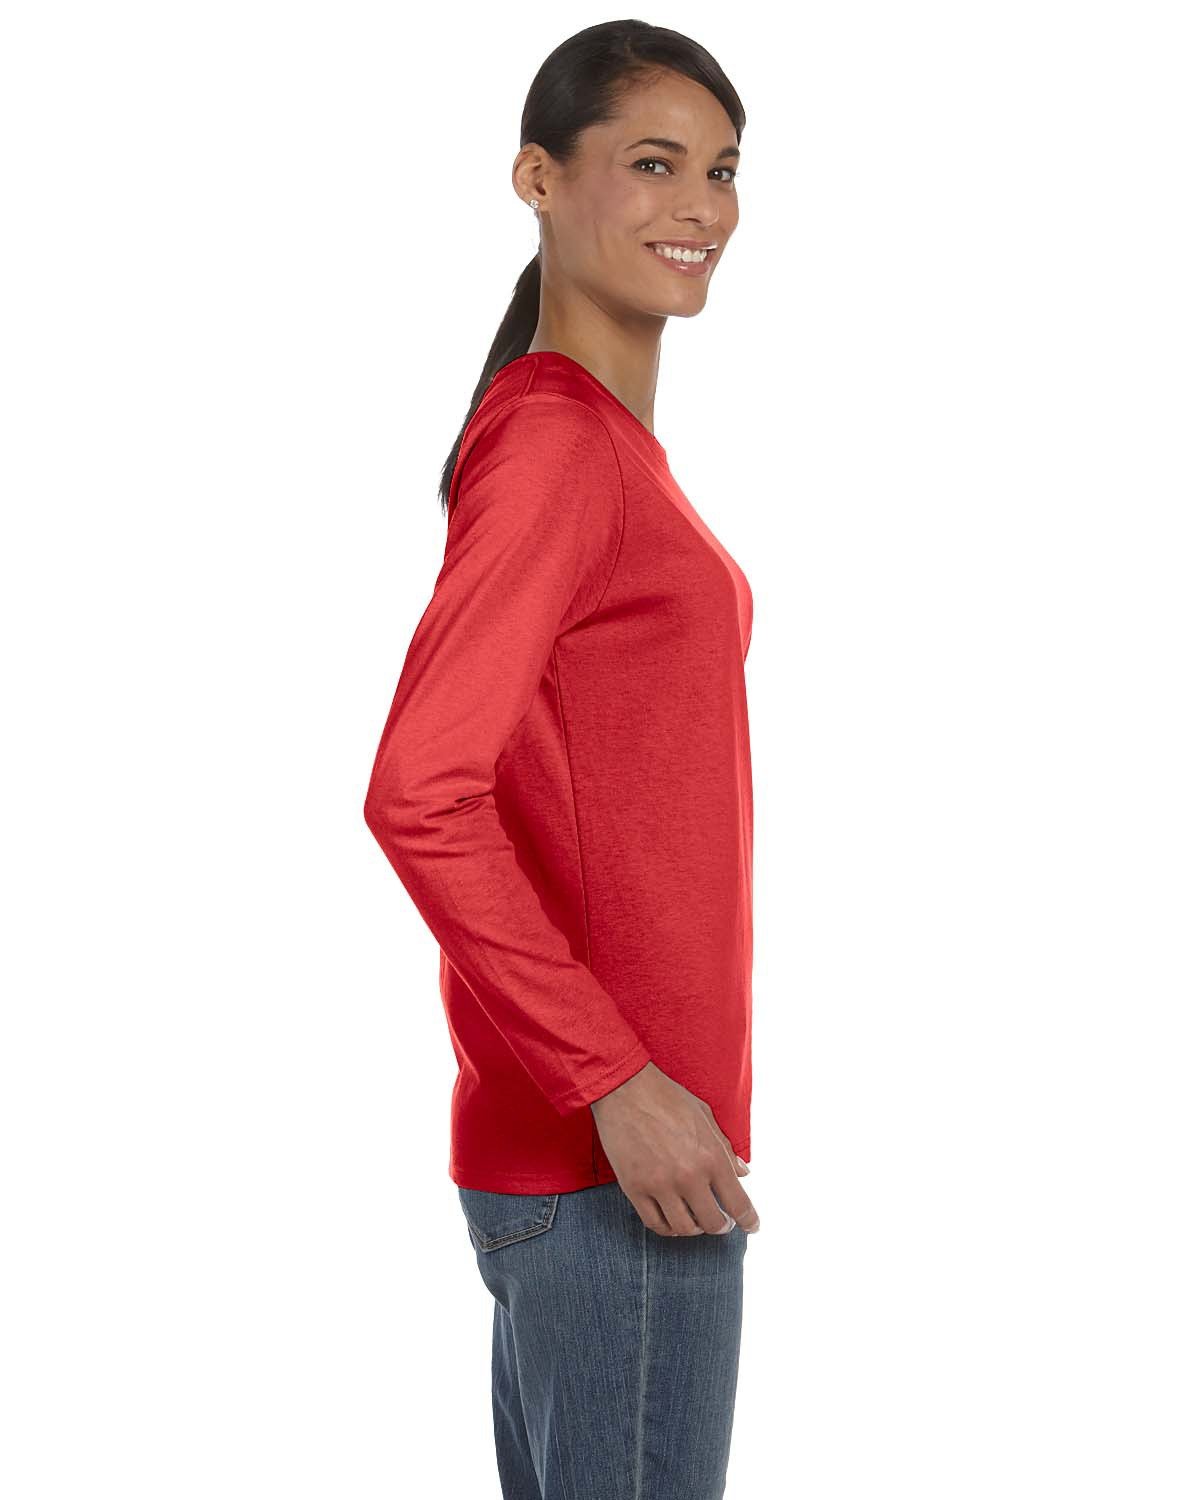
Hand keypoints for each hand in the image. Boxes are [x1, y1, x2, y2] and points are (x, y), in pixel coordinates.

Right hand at [590, 1060, 759, 1237]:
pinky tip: (672, 1220)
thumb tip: (743, 1173)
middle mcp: (689, 1176)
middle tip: (722, 1222)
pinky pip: (655, 1223)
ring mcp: (660, 1185)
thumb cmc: (667, 1097)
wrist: (625, 1088)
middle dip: (721, 1226)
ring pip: (684, 1228)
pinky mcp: (634, 1188)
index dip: (749, 1220)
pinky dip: (668, 1227)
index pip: (738, 1203)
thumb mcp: (705, 1116)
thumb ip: (725, 1148)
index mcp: (712, 1156)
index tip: (753, 1226)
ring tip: (696, 1221)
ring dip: (694, 1228)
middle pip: (712, 1222)